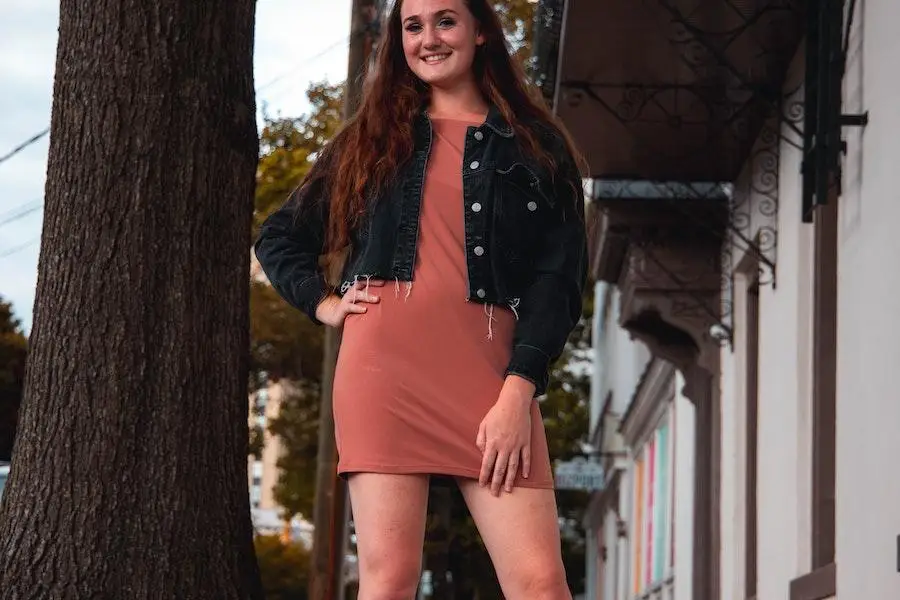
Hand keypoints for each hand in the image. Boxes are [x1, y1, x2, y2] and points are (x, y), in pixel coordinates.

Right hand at [314, 279, 383, 326]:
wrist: (336, 317)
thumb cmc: (352, 309)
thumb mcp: (361, 303)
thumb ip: (369, 300)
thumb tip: (384, 300)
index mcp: (356, 290)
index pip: (365, 282)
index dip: (374, 281)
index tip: (384, 282)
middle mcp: (352, 293)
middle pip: (361, 285)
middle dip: (372, 285)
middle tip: (382, 289)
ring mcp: (347, 300)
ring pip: (357, 295)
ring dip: (367, 296)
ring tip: (377, 299)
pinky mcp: (343, 308)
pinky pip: (350, 307)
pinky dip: (357, 308)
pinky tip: (364, 310)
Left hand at [475, 376, 535, 494]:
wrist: (514, 403)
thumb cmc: (496, 413)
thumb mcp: (483, 425)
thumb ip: (481, 440)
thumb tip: (483, 455)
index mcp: (492, 442)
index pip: (487, 464)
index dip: (484, 475)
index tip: (482, 485)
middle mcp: (504, 446)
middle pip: (499, 468)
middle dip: (496, 483)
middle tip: (494, 494)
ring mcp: (516, 445)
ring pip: (513, 466)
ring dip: (510, 479)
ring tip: (508, 490)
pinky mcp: (526, 442)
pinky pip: (526, 458)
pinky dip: (526, 468)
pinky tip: (524, 477)